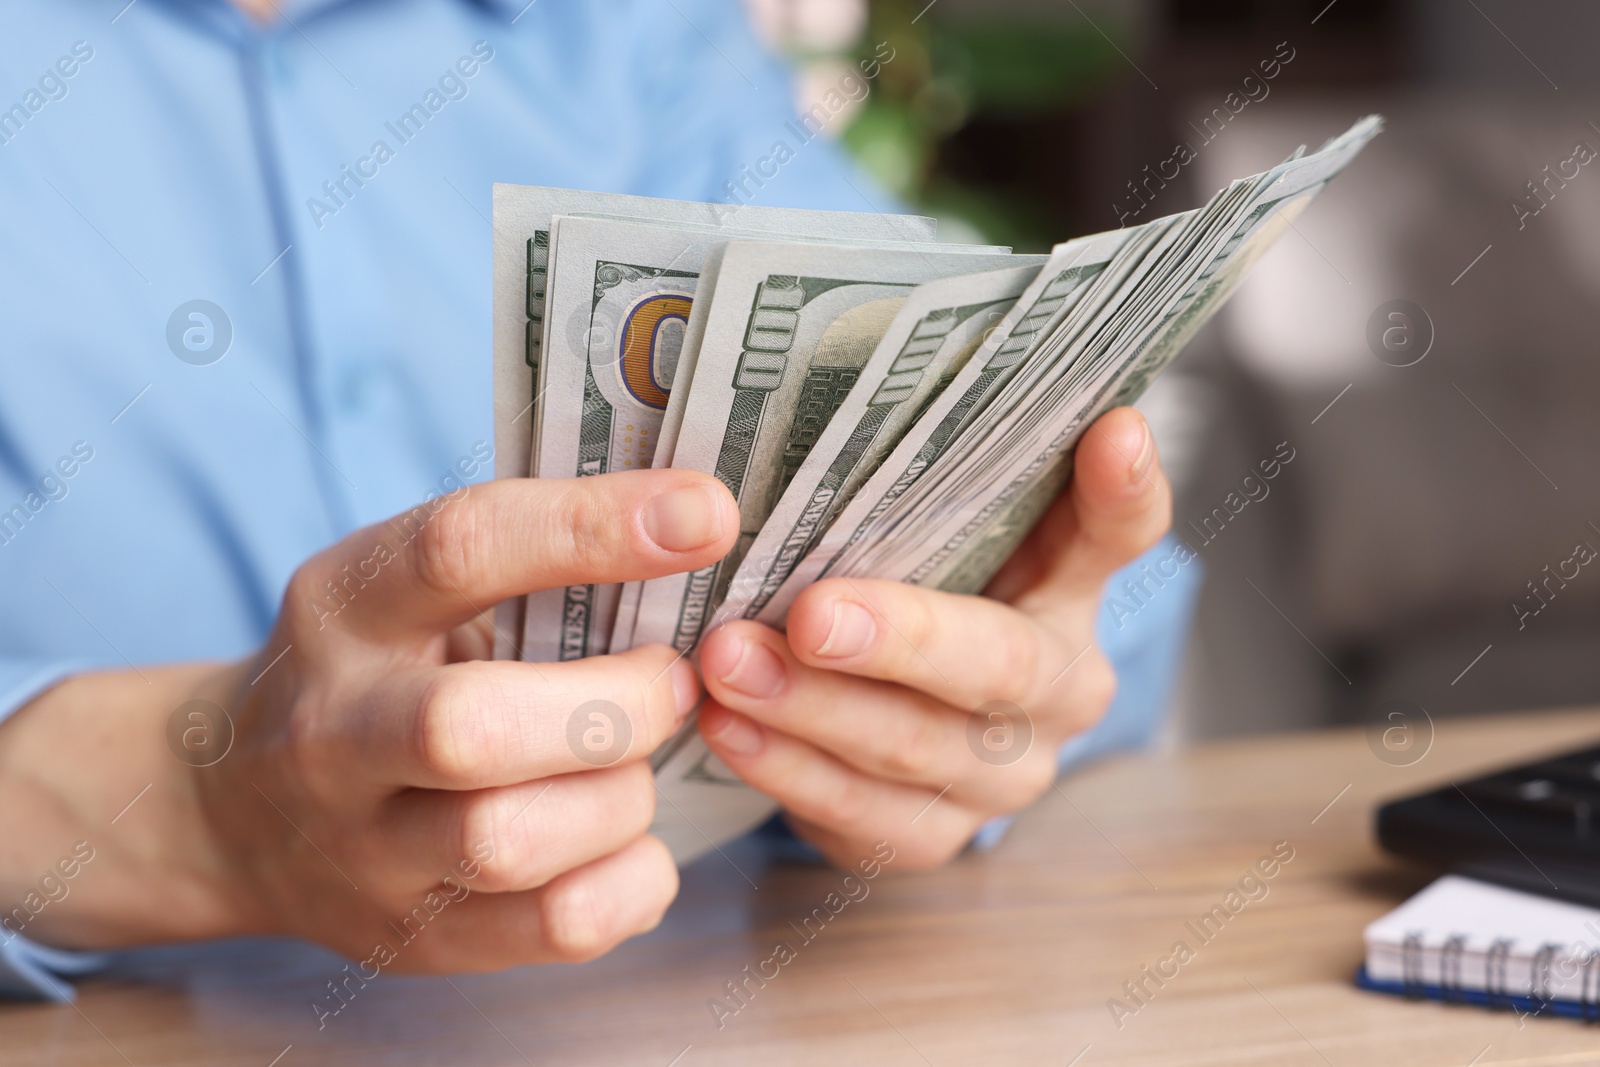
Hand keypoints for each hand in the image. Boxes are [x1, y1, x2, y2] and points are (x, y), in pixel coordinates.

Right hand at [0, 469, 737, 971]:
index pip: (459, 549)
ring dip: (620, 798)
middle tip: (673, 682)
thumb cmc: (377, 671)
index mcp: (346, 608)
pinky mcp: (415, 938)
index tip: (705, 514)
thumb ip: (525, 564)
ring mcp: (364, 850)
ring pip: (509, 842)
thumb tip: (699, 525)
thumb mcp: (407, 592)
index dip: (590, 528)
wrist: (236, 809)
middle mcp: (335, 732)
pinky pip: (554, 927)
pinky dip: (632, 880)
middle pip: (471, 729)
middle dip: (615, 704)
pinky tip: (629, 839)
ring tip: (635, 767)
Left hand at [696, 406, 1170, 869]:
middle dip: (902, 640)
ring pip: (915, 748)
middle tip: (812, 615)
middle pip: (999, 664)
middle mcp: (1062, 688)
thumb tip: (891, 368)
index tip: (1111, 430)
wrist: (902, 721)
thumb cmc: (910, 592)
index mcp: (1072, 590)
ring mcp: (1006, 776)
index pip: (1121, 531)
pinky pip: (864, 814)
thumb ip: (935, 477)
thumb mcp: (933, 533)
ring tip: (728, 663)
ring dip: (812, 708)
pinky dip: (788, 772)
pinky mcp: (936, 835)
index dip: (1122, 488)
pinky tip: (727, 730)